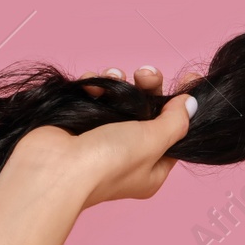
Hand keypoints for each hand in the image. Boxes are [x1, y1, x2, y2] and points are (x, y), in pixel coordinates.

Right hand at [14, 64, 199, 209]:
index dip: (183, 105)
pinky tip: (92, 84)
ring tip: (116, 75)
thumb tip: (190, 104)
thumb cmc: (106, 164)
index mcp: (151, 168)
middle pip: (148, 111)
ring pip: (121, 100)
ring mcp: (102, 138)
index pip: (175, 132)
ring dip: (121, 82)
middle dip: (150, 87)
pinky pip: (94, 96)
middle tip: (147, 74)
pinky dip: (95, 85)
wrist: (53, 169)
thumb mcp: (153, 142)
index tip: (189, 78)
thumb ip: (175, 122)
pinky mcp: (79, 123)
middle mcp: (128, 155)